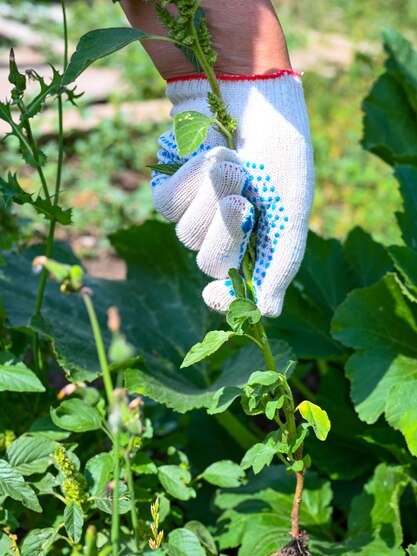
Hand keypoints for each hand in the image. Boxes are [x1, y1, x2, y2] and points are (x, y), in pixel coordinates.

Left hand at [151, 71, 313, 316]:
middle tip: (242, 199)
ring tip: (230, 160)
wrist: (250, 92)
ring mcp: (197, 214)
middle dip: (226, 230)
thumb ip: (279, 265)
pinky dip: (187, 179)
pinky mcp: (171, 190)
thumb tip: (268, 316)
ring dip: (210, 194)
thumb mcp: (291, 212)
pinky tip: (206, 154)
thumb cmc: (280, 152)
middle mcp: (225, 235)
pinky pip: (166, 205)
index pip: (234, 290)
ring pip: (186, 234)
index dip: (225, 298)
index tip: (217, 295)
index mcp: (258, 246)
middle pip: (209, 264)